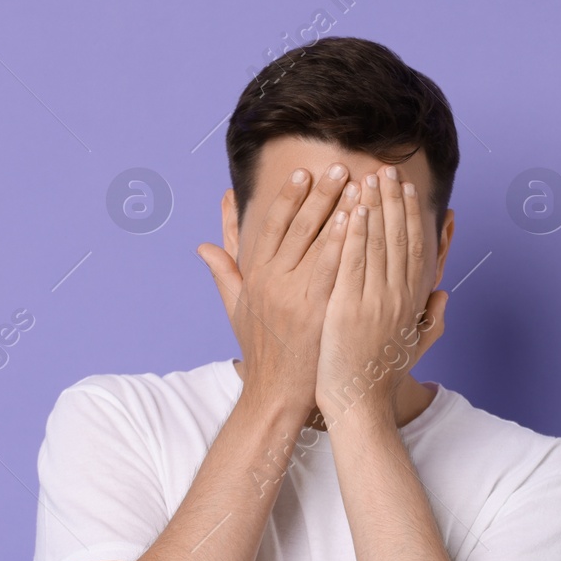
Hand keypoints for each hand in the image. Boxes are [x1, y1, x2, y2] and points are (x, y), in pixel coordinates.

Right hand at [198, 163, 356, 419]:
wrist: (276, 393)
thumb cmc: (261, 351)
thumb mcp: (236, 308)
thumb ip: (224, 272)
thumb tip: (203, 245)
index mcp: (255, 276)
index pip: (272, 227)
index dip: (288, 198)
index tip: (304, 174)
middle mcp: (272, 281)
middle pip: (297, 227)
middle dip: (320, 194)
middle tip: (339, 166)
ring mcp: (293, 296)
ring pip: (316, 242)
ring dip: (337, 209)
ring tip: (356, 184)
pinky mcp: (315, 311)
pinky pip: (332, 269)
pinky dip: (343, 242)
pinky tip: (357, 222)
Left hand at [316, 167, 447, 427]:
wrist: (360, 402)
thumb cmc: (382, 376)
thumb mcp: (415, 346)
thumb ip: (433, 319)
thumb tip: (444, 295)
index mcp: (412, 301)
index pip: (415, 248)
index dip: (411, 215)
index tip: (406, 189)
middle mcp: (398, 296)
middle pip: (398, 238)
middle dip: (393, 200)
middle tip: (387, 169)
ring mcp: (375, 300)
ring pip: (377, 244)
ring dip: (374, 206)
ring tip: (369, 176)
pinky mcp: (349, 307)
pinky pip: (353, 263)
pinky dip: (355, 234)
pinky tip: (353, 208)